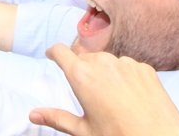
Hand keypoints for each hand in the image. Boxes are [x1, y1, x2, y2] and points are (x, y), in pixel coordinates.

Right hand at [29, 44, 178, 135]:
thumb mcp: (84, 131)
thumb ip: (57, 118)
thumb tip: (33, 115)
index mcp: (81, 75)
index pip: (60, 51)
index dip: (53, 53)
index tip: (52, 56)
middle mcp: (102, 62)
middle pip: (84, 57)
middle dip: (82, 69)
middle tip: (88, 93)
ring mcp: (126, 63)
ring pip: (107, 61)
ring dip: (104, 72)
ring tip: (112, 97)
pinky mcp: (145, 68)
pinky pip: (128, 66)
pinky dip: (125, 76)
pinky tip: (131, 96)